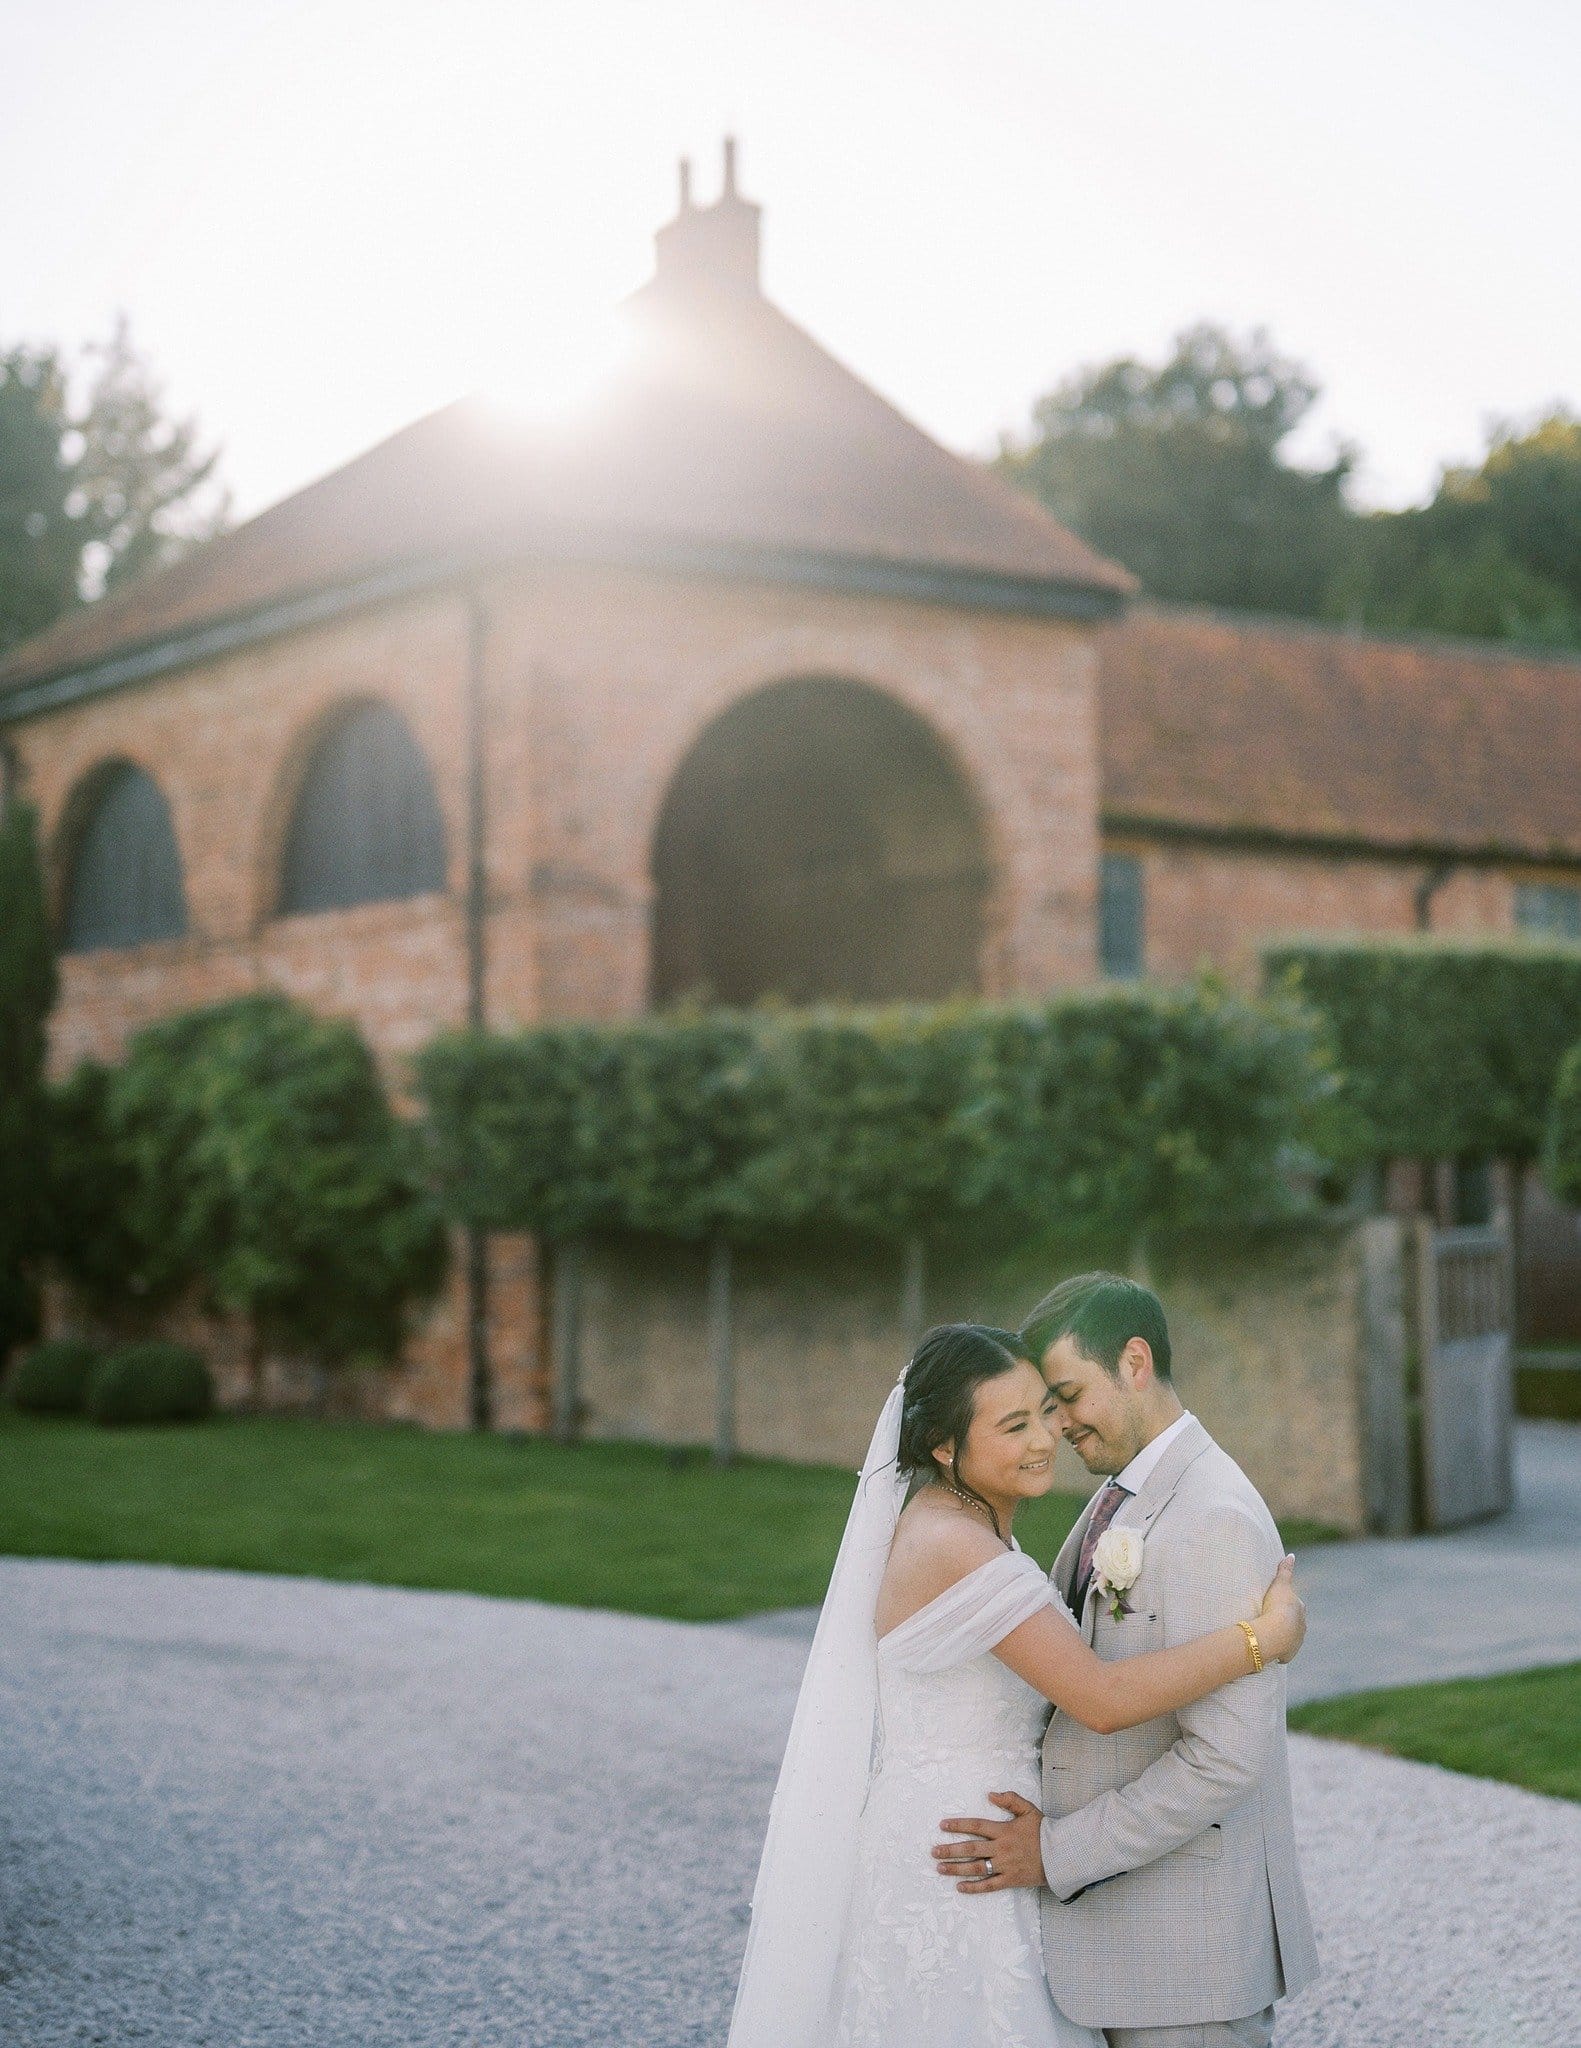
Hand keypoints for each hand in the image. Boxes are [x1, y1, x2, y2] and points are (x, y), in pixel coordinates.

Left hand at [930, 1791, 1044, 1892]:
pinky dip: (974, 1888)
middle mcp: (1001, 1848)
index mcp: (1003, 1830)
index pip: (976, 1826)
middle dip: (950, 1850)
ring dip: (957, 1868)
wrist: (1061, 1854)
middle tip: (934, 1851)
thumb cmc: (1043, 1831)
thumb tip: (990, 1794)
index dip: (958, 1825)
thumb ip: (1010, 1800)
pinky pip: (990, 1886)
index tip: (942, 1825)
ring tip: (940, 1868)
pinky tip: (960, 1887)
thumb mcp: (1028, 1809)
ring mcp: (1005, 1866)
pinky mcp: (1010, 1880)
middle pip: (971, 1849)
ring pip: (977, 1868)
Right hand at [1257, 1554, 1306, 1663]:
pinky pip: (1285, 1652)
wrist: (1275, 1632)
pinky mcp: (1289, 1653)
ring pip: (1291, 1637)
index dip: (1287, 1604)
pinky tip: (1271, 1649)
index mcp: (1300, 1609)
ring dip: (1284, 1636)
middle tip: (1272, 1619)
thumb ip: (1285, 1570)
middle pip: (1295, 1622)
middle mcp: (1302, 1626)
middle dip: (1287, 1621)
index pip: (1296, 1605)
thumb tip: (1291, 1555)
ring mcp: (1297, 1641)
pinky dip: (1280, 1651)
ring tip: (1270, 1634)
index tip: (1277, 1604)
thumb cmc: (1276, 1606)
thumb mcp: (1280, 1585)